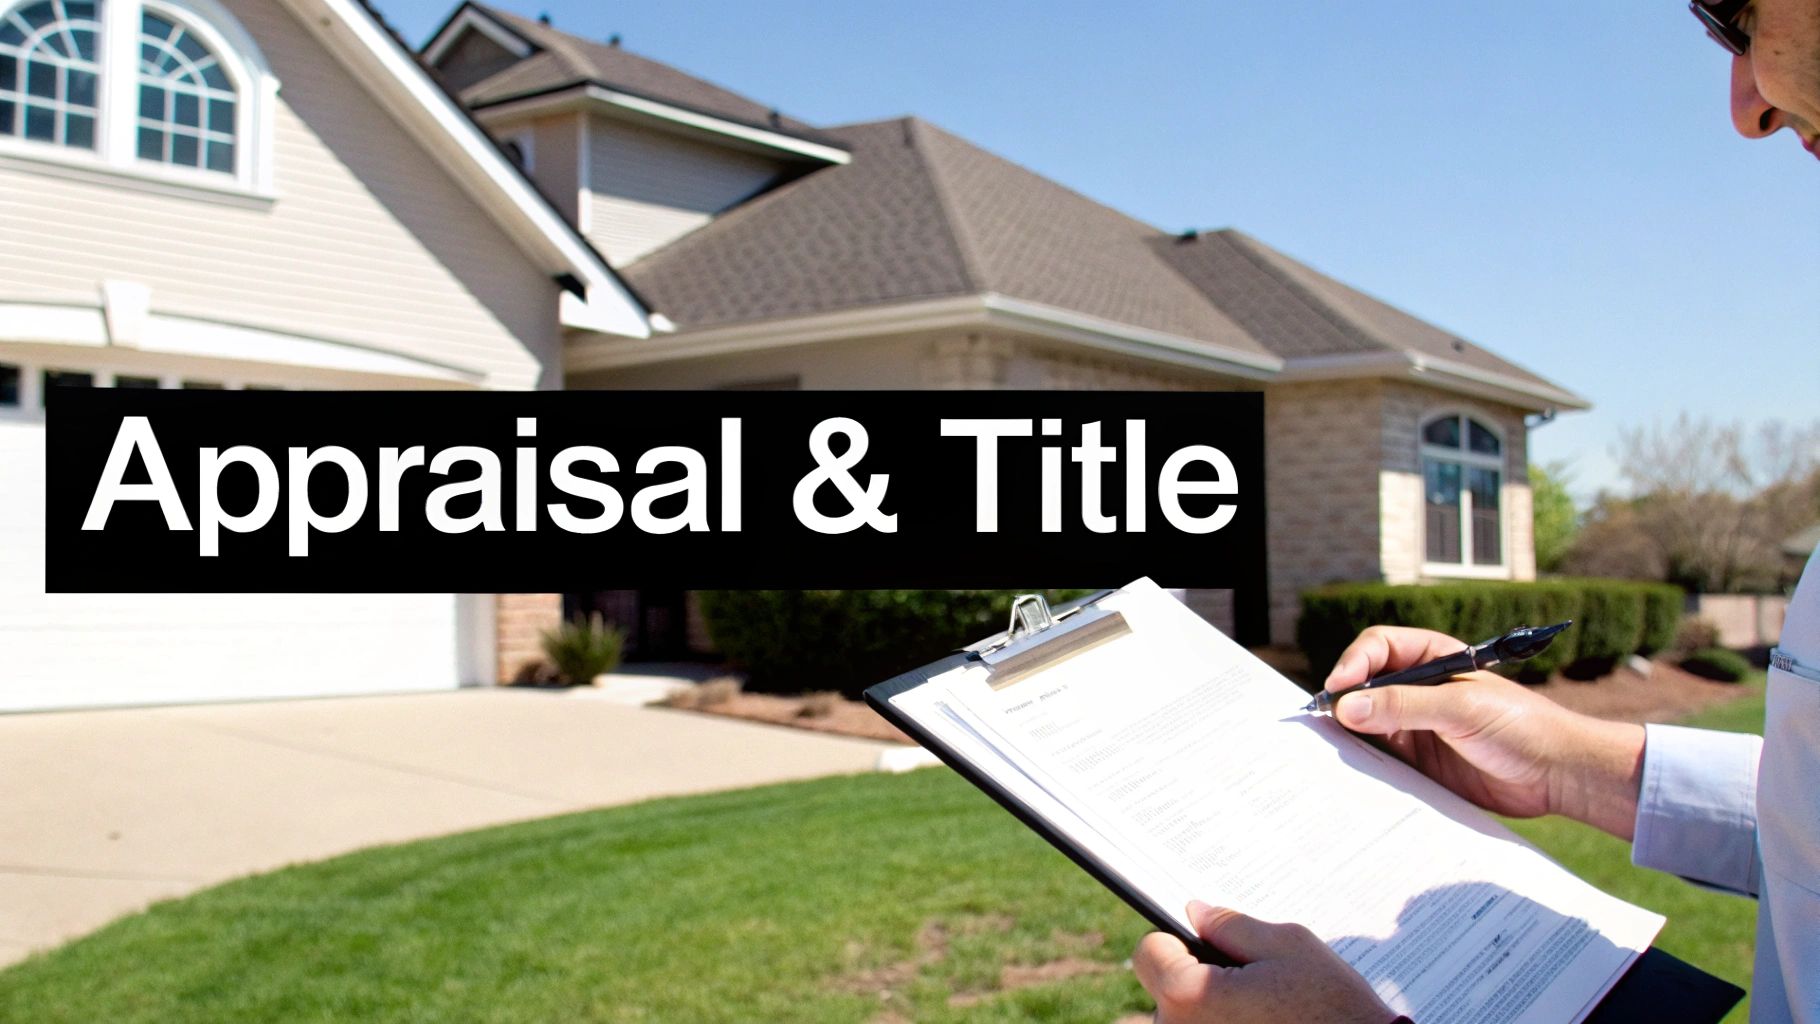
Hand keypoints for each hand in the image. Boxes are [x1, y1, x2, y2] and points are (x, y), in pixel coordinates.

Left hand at [1133, 900, 1391, 1023]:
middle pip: (1163, 989)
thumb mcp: (1288, 947)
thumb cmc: (1333, 1008)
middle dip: (1195, 977)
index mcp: (1189, 995)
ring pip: (1183, 1019)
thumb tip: (1196, 912)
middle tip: (1246, 981)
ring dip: (1210, 1009)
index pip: (1149, 951)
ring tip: (1261, 1009)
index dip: (1177, 940)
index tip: (1204, 943)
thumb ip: (1233, 925)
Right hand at [1324, 626, 1645, 837]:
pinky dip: (1362, 760)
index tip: (1340, 687)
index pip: (1378, 647)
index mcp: (1432, 659)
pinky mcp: (1419, 761)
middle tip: (1324, 719)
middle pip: (1364, 683)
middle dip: (1343, 697)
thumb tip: (1347, 707)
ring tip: (1331, 745)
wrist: (1558, 776)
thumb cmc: (1520, 727)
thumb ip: (1403, 705)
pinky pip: (1380, 756)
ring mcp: (1416, 725)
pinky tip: (1352, 768)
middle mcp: (1419, 689)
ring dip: (1348, 731)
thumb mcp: (1461, 709)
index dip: (1354, 662)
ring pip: (1366, 721)